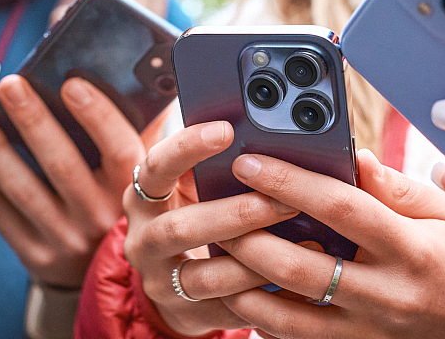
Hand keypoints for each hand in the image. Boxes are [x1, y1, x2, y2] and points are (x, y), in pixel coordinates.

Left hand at [0, 75, 149, 287]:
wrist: (112, 276)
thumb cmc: (122, 201)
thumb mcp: (143, 175)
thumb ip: (140, 131)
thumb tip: (124, 76)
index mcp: (135, 190)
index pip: (118, 149)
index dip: (97, 115)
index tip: (70, 82)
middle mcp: (104, 218)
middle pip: (63, 164)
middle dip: (33, 120)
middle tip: (9, 84)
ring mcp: (71, 242)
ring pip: (24, 190)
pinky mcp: (41, 259)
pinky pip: (5, 220)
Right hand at [123, 121, 300, 335]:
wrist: (170, 277)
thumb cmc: (193, 214)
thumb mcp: (189, 187)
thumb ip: (211, 164)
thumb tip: (259, 133)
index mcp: (143, 198)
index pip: (155, 168)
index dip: (187, 148)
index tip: (226, 130)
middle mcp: (143, 240)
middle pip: (182, 228)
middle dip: (238, 214)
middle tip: (284, 200)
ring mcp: (161, 282)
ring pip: (206, 276)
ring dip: (256, 260)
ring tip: (301, 245)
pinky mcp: (184, 314)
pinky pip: (226, 309)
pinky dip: (262, 295)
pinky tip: (295, 281)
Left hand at [208, 149, 444, 338]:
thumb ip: (398, 188)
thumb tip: (354, 156)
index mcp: (411, 250)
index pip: (341, 208)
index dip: (290, 182)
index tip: (250, 161)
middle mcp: (386, 295)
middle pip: (300, 267)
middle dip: (248, 236)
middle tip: (218, 209)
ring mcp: (367, 332)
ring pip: (286, 316)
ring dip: (242, 283)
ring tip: (219, 252)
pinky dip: (263, 319)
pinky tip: (243, 293)